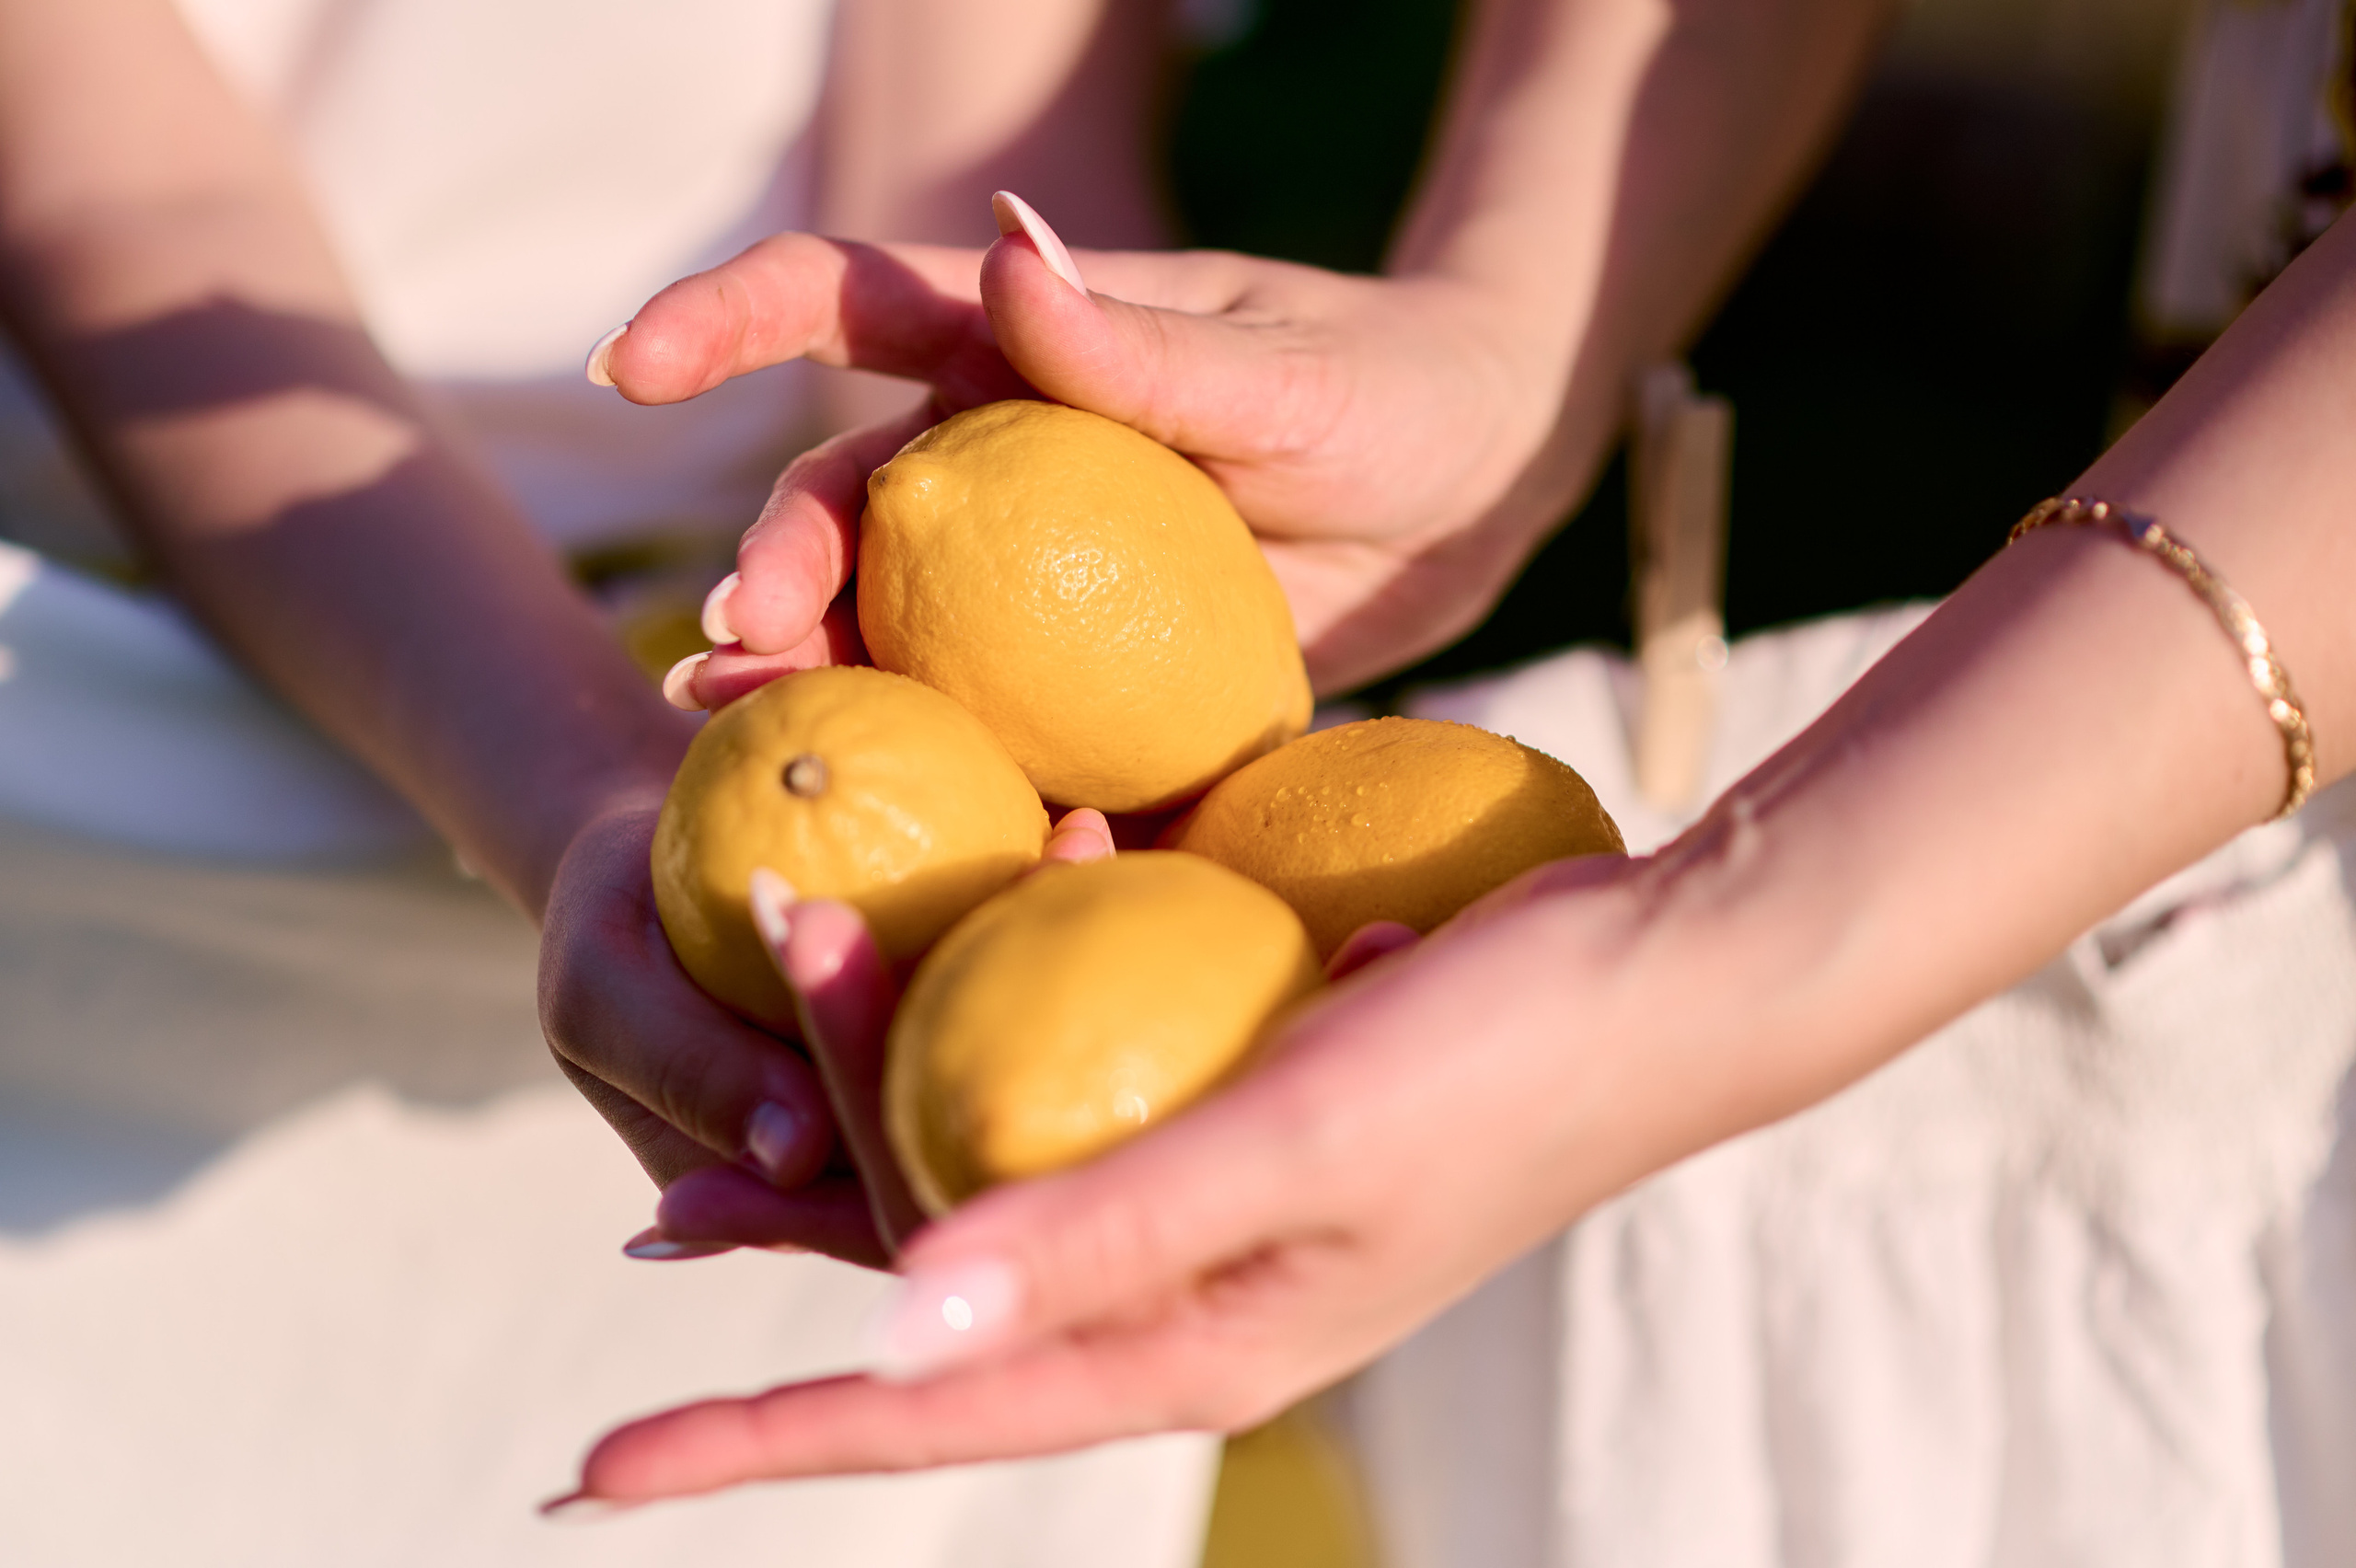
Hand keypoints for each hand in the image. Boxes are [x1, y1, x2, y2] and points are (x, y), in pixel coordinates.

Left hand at [551, 868, 1513, 1504]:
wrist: (1665, 980)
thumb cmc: (1501, 1064)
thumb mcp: (1293, 1143)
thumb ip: (1102, 1230)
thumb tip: (898, 1331)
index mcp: (1188, 1343)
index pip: (927, 1412)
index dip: (753, 1445)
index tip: (588, 1478)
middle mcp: (1184, 1295)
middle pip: (937, 1294)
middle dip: (786, 1251)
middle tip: (643, 1207)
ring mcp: (1208, 1203)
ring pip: (987, 1187)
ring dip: (870, 1117)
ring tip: (754, 1071)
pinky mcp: (1234, 1110)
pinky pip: (1063, 1091)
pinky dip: (981, 1029)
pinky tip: (942, 945)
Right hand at [600, 193, 1606, 704]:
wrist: (1477, 491)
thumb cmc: (1391, 392)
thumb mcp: (1287, 374)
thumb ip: (1145, 342)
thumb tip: (1006, 250)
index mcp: (1022, 346)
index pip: (848, 303)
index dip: (726, 321)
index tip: (624, 367)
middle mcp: (1003, 454)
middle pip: (848, 502)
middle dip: (774, 567)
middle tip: (739, 648)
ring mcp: (1036, 571)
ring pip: (893, 623)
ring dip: (818, 680)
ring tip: (748, 743)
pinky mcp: (1085, 669)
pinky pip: (997, 720)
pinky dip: (947, 770)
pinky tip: (904, 830)